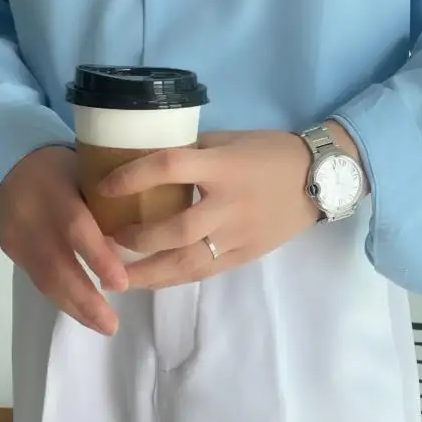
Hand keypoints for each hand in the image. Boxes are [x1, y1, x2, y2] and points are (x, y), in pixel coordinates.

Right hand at [0, 147, 127, 335]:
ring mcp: (17, 236)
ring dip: (74, 307)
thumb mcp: (86, 170)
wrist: (6, 164)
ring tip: (103, 326)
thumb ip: (107, 201)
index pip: (75, 226)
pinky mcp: (11, 251)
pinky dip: (62, 299)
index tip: (122, 284)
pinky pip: (38, 280)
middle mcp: (31, 216)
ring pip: (44, 279)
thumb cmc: (62, 167)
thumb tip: (142, 238)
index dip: (97, 258)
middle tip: (112, 325)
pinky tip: (82, 312)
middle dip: (85, 299)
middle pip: (55, 264)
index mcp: (55, 190)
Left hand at [98, 130, 321, 289]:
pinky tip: (151, 281)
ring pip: (188, 262)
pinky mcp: (246, 255)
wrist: (319, 180)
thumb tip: (148, 163)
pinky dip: (174, 278)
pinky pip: (205, 271)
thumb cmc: (270, 152)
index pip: (170, 168)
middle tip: (106, 241)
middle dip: (136, 239)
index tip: (103, 187)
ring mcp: (239, 235)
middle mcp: (229, 204)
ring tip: (117, 277)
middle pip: (174, 229)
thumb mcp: (229, 141)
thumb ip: (192, 152)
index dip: (132, 178)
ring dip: (148, 272)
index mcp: (223, 167)